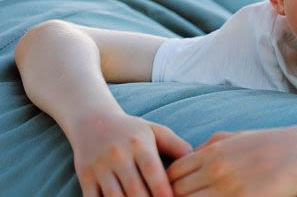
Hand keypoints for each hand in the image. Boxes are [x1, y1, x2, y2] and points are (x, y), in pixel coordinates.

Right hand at [69, 111, 192, 196]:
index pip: (154, 173)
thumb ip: (176, 145)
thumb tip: (197, 158)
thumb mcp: (155, 132)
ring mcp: (100, 167)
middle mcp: (118, 155)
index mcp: (139, 144)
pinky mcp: (85, 177)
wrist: (93, 121)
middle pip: (135, 190)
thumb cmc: (132, 131)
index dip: (163, 192)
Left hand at [167, 127, 296, 196]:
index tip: (176, 191)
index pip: (172, 174)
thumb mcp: (236, 136)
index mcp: (211, 153)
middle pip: (176, 192)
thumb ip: (210, 145)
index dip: (169, 185)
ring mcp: (227, 190)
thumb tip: (190, 156)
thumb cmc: (270, 143)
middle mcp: (215, 171)